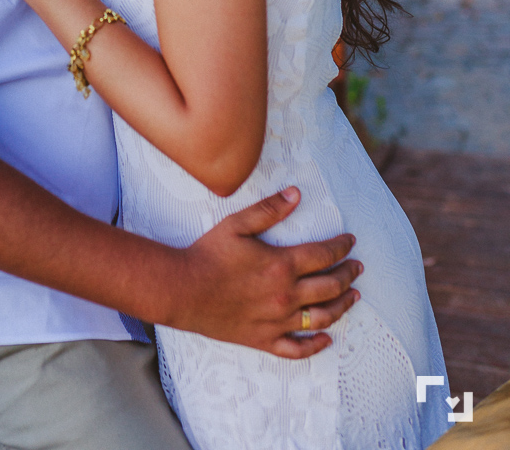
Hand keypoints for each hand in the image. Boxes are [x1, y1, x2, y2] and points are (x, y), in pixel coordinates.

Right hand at [168, 188, 361, 356]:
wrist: (184, 289)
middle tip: (358, 267)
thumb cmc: (208, 254)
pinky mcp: (265, 339)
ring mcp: (278, 320)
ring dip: (343, 306)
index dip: (341, 246)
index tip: (351, 240)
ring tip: (354, 298)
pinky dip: (316, 346)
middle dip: (349, 274)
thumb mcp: (237, 224)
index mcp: (282, 264)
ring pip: (322, 318)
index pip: (324, 254)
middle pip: (330, 286)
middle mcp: (286, 295)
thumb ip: (269, 209)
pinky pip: (297, 349)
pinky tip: (327, 340)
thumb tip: (296, 194)